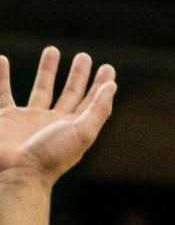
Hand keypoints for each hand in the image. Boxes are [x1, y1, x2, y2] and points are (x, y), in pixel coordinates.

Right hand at [0, 48, 114, 188]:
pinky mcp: (5, 118)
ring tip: (52, 50)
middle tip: (84, 56)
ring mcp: (28, 120)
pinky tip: (2, 60)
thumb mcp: (81, 133)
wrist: (13, 175)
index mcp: (72, 127)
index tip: (108, 68)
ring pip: (40, 89)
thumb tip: (112, 85)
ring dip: (46, 70)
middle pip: (69, 93)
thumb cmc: (49, 157)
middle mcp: (52, 122)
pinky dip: (1, 76)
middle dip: (77, 75)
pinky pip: (2, 93)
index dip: (101, 85)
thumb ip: (98, 110)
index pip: (91, 102)